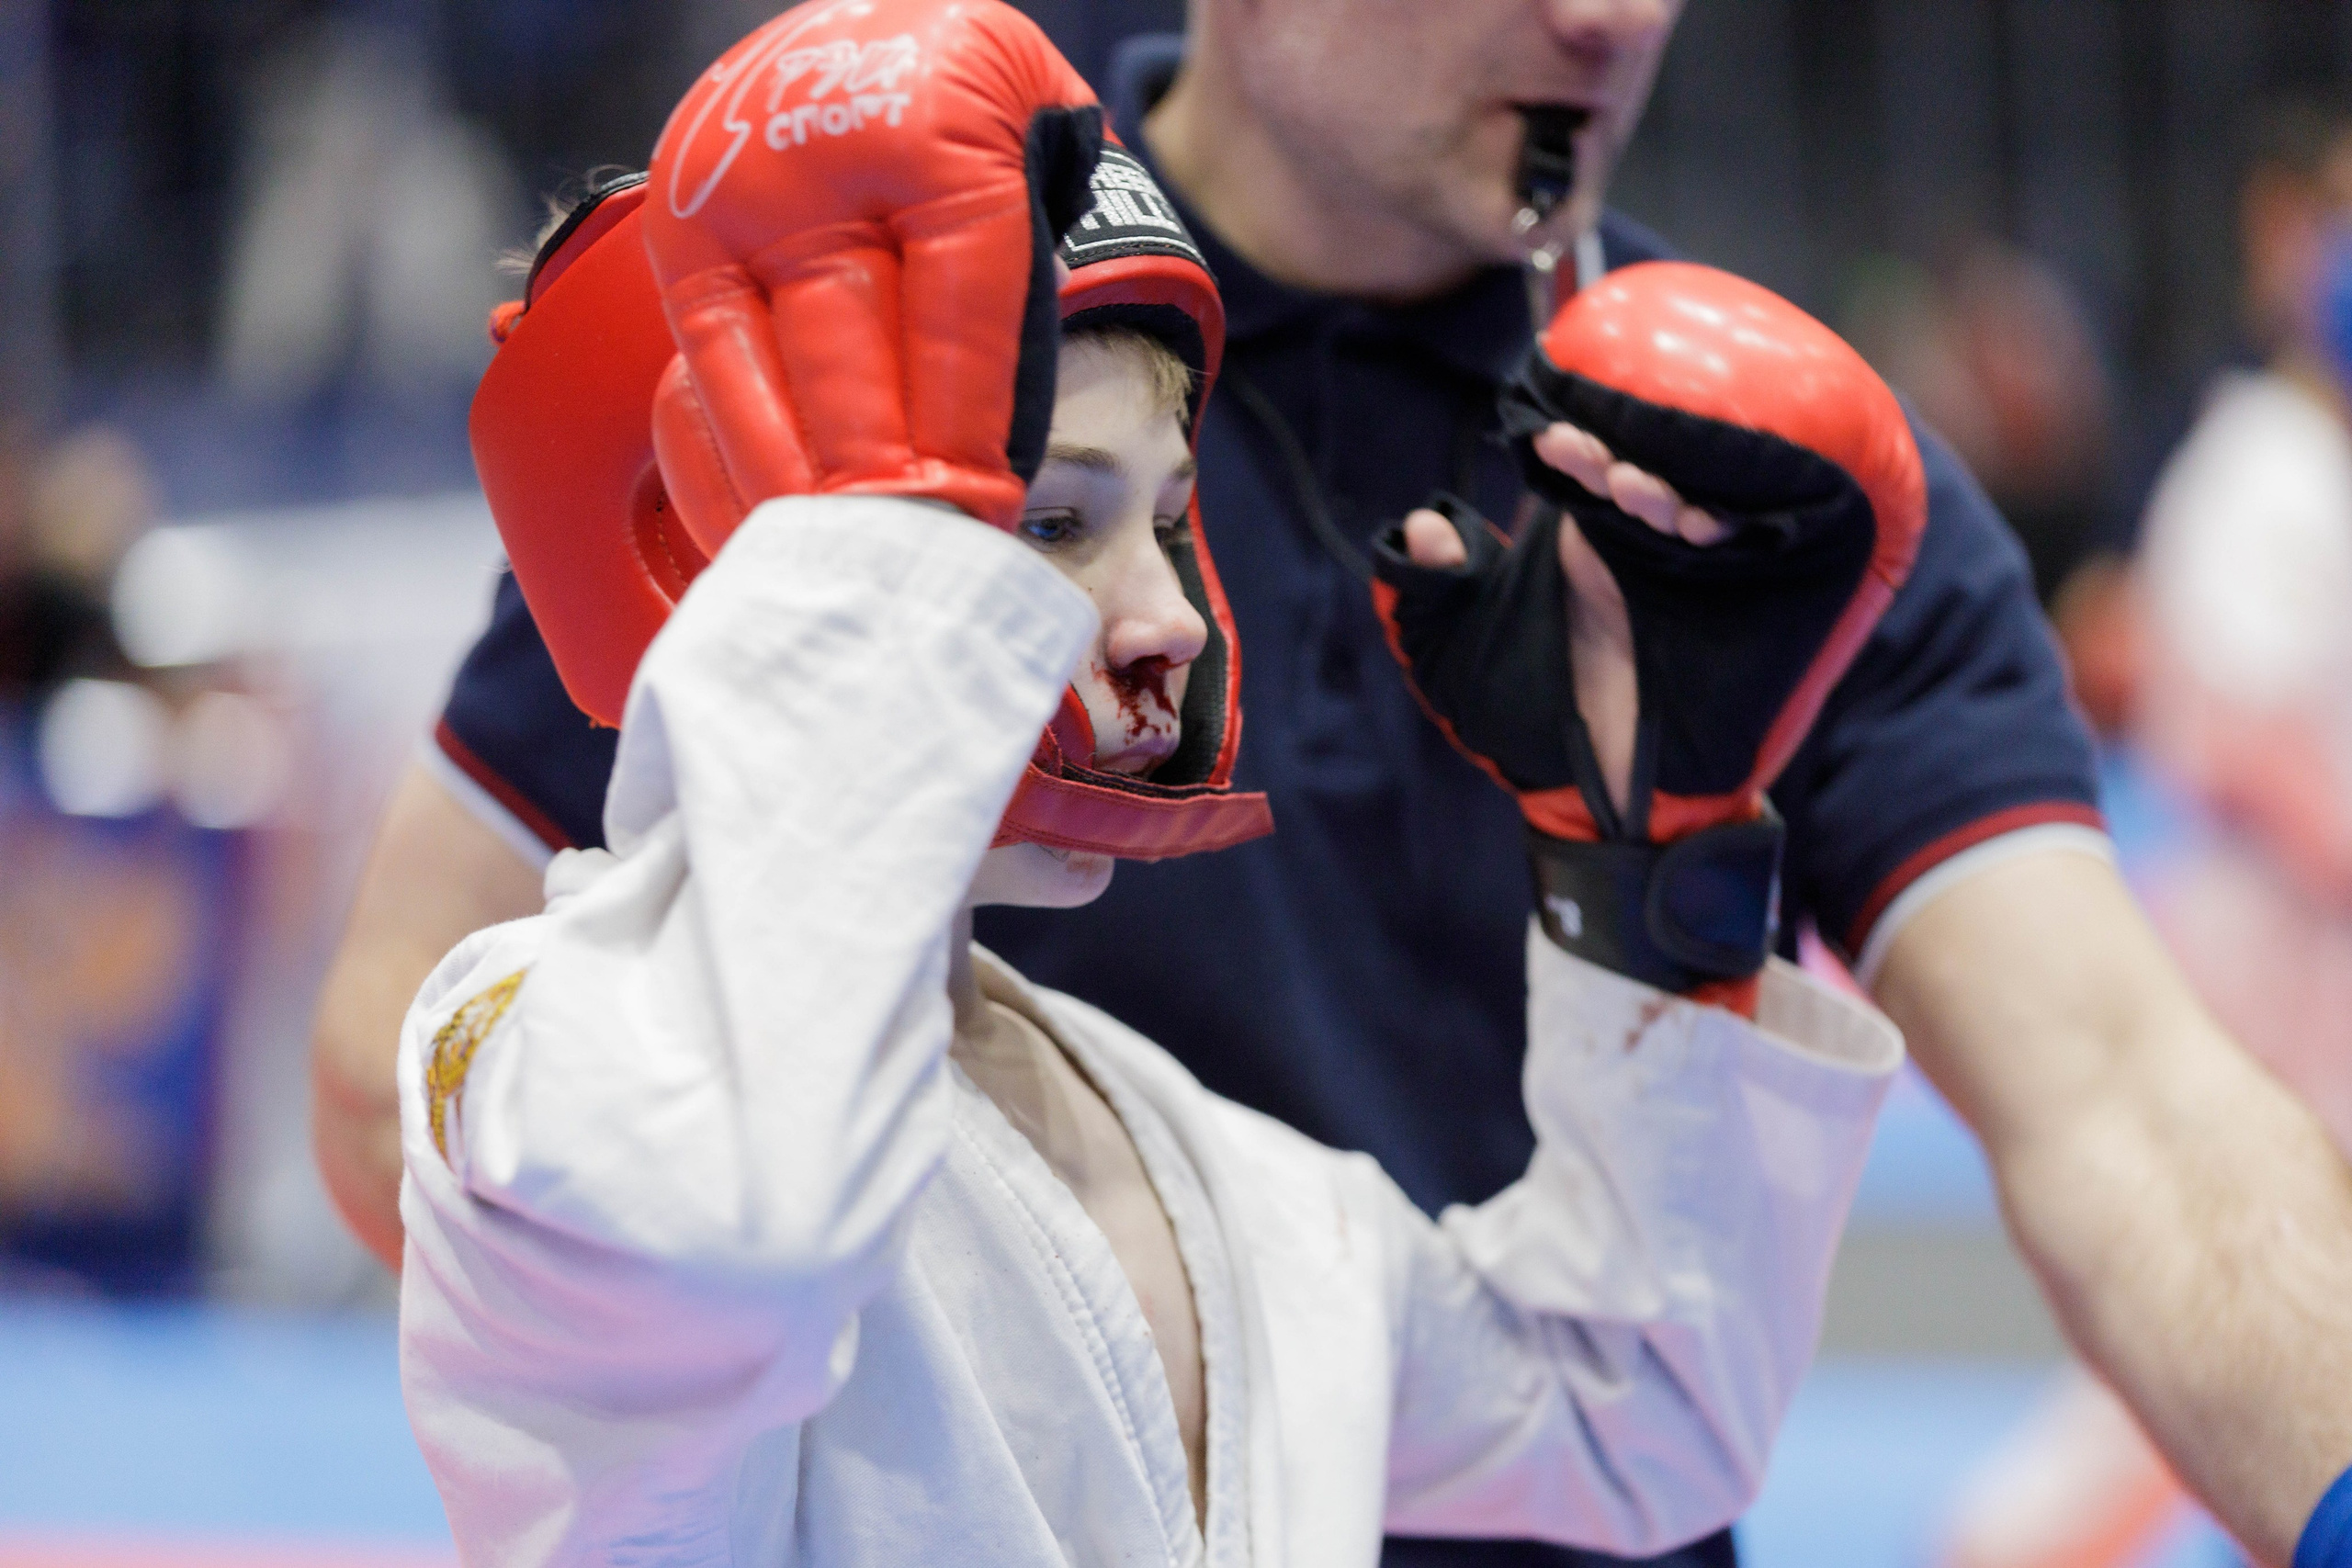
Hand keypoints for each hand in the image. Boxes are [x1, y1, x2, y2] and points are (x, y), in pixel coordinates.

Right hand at [642, 0, 1103, 534]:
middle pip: (854, 356)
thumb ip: (1054, 235)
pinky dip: (734, 473)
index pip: (956, 303)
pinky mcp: (679, 246)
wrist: (862, 29)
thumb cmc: (967, 93)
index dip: (970, 422)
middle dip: (890, 477)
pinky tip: (775, 538)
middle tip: (922, 564)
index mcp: (924, 129)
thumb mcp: (1039, 110)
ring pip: (759, 381)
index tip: (981, 511)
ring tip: (851, 568)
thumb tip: (1014, 400)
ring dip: (807, 491)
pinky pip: (698, 381)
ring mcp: (728, 205)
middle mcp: (809, 165)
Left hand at [1398, 424, 1726, 816]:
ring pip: (1693, 496)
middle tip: (1600, 469)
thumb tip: (1417, 526)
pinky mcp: (1735, 601)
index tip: (1552, 443)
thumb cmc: (1519, 727)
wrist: (1595, 796)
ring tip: (1634, 491)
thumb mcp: (1452, 660)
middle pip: (1641, 470)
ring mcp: (1687, 572)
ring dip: (1668, 485)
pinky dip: (1724, 523)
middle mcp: (1634, 547)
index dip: (1573, 448)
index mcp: (1574, 546)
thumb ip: (1428, 597)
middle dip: (1622, 456)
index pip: (1582, 469)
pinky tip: (1695, 526)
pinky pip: (1744, 544)